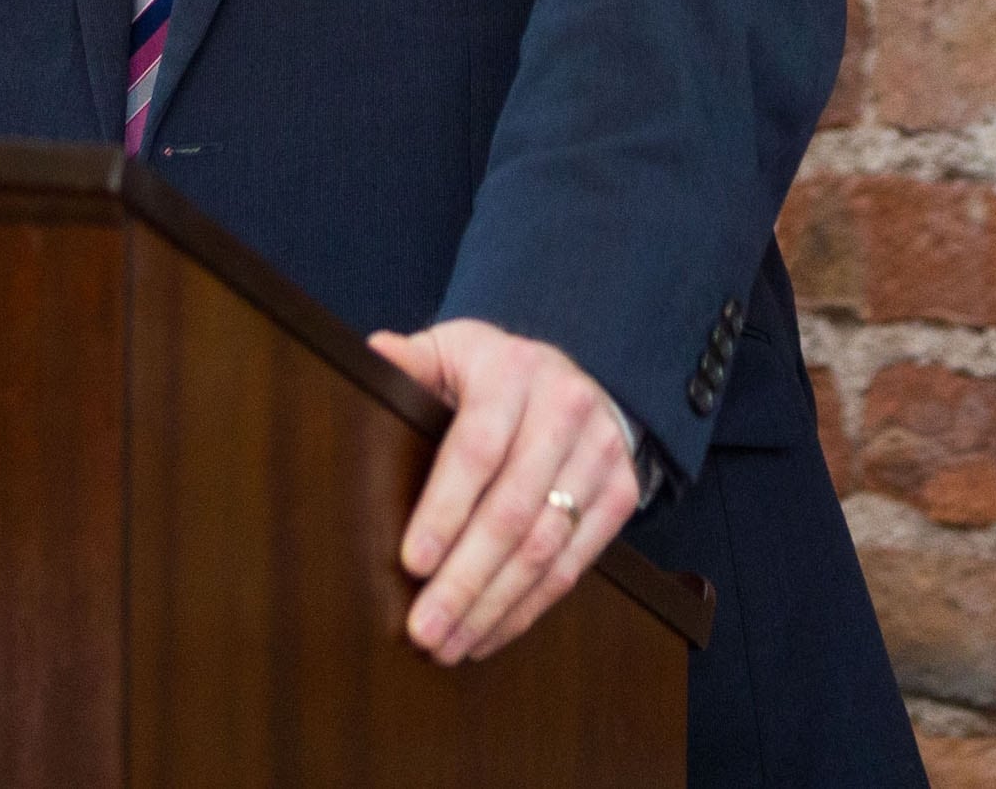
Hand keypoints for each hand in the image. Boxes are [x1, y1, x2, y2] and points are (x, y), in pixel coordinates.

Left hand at [364, 317, 640, 666]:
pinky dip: (528, 607)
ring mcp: (600, 452)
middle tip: (424, 629)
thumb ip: (411, 362)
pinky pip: (573, 564)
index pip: (477, 448)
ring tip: (449, 644)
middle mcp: (564, 408)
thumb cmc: (490, 374)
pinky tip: (489, 632)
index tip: (413, 563)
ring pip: (545, 547)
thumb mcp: (451, 350)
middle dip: (465, 579)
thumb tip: (374, 356)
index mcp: (512, 369)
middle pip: (513, 510)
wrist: (571, 380)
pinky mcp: (621, 492)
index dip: (445, 510)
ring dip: (494, 605)